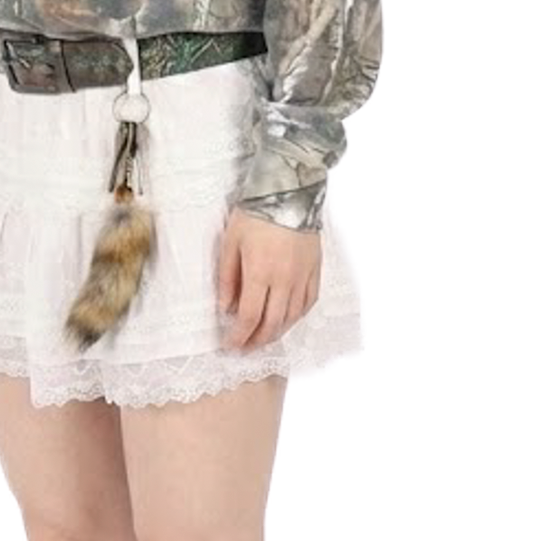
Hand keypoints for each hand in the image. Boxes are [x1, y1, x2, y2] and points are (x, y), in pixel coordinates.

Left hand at [216, 205, 321, 349]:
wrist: (289, 191)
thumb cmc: (255, 214)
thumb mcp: (231, 243)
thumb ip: (227, 278)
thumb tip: (225, 308)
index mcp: (260, 273)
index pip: (249, 317)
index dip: (239, 336)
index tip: (230, 346)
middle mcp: (284, 280)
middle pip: (272, 323)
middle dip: (257, 341)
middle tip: (245, 349)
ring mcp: (303, 276)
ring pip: (292, 317)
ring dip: (277, 333)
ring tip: (263, 338)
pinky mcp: (315, 269)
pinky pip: (308, 302)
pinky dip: (296, 317)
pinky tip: (287, 320)